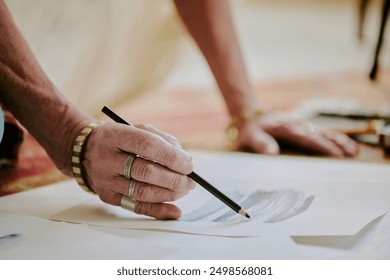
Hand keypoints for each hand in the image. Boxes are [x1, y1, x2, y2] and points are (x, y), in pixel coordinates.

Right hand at [82, 122, 194, 219]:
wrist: (83, 151)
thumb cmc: (118, 139)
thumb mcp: (136, 128)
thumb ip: (162, 140)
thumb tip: (185, 159)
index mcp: (116, 136)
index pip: (147, 145)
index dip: (171, 156)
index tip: (189, 164)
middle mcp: (107, 159)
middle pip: (145, 171)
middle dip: (174, 178)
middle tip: (190, 180)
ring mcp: (106, 180)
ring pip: (142, 192)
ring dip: (170, 193)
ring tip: (184, 189)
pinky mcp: (108, 196)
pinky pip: (135, 207)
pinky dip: (158, 211)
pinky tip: (174, 211)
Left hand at [236, 112, 358, 156]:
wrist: (251, 114)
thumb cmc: (251, 130)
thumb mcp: (250, 137)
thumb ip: (261, 144)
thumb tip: (273, 153)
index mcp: (287, 128)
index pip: (308, 138)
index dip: (322, 146)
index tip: (336, 155)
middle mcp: (298, 125)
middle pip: (321, 134)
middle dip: (337, 144)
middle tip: (351, 155)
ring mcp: (302, 125)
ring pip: (324, 132)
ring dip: (340, 140)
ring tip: (354, 151)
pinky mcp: (304, 127)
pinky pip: (322, 132)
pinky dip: (335, 138)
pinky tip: (345, 144)